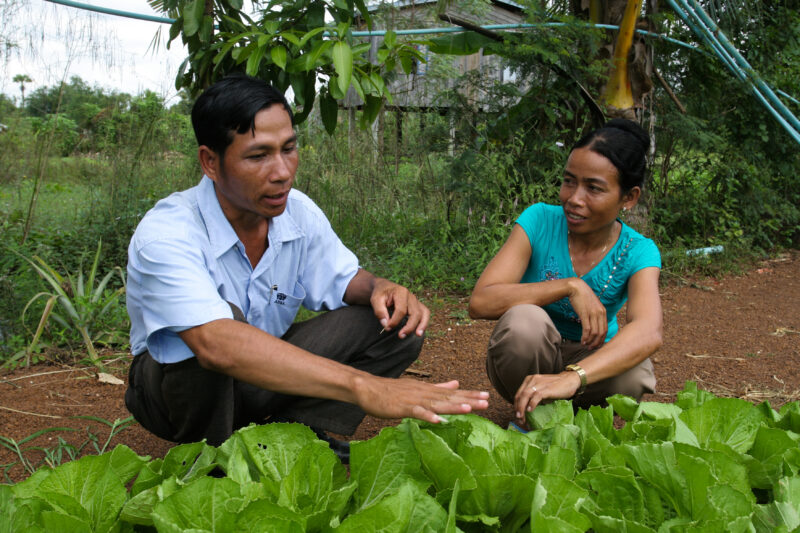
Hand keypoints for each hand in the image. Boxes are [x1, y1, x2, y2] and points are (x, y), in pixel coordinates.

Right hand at [355, 377, 489, 423]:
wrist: (368, 388)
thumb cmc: (392, 392)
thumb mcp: (418, 388)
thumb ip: (437, 387)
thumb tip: (456, 383)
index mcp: (428, 390)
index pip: (452, 393)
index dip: (469, 395)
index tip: (486, 396)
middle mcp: (424, 393)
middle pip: (449, 397)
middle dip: (468, 400)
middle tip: (487, 401)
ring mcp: (413, 399)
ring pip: (436, 403)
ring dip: (452, 406)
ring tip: (469, 409)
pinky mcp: (402, 407)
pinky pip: (417, 412)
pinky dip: (427, 416)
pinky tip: (438, 420)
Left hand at [370, 278, 429, 337]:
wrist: (385, 288)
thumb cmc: (380, 293)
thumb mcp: (375, 299)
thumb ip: (379, 311)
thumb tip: (386, 324)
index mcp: (401, 292)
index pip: (401, 310)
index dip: (395, 321)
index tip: (387, 328)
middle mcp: (411, 296)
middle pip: (415, 313)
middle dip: (409, 326)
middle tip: (400, 336)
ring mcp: (415, 301)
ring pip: (423, 313)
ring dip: (421, 325)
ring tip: (417, 335)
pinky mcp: (417, 306)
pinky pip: (425, 314)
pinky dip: (424, 323)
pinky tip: (419, 332)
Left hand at [513, 372, 581, 423]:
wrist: (570, 380)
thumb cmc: (556, 386)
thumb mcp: (542, 389)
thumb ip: (534, 396)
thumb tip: (528, 409)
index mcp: (530, 380)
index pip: (518, 394)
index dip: (516, 405)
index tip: (517, 415)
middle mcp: (532, 380)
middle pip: (520, 395)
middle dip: (517, 408)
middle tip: (519, 418)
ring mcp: (539, 383)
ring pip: (525, 395)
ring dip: (522, 408)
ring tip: (522, 417)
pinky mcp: (546, 388)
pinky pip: (536, 396)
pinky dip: (532, 404)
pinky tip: (530, 410)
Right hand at [567, 278, 607, 347]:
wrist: (576, 287)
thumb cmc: (583, 297)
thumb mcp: (593, 306)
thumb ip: (595, 314)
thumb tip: (594, 325)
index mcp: (603, 312)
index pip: (605, 329)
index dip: (601, 339)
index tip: (596, 345)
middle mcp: (600, 313)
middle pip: (601, 333)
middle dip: (596, 343)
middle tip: (591, 348)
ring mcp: (593, 313)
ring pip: (595, 332)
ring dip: (590, 341)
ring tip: (585, 345)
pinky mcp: (585, 314)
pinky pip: (587, 329)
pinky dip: (585, 337)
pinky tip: (582, 340)